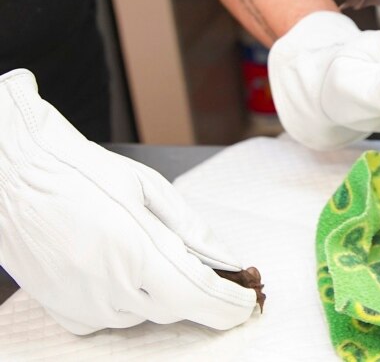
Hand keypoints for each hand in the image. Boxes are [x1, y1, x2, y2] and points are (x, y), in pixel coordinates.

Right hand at [0, 69, 256, 334]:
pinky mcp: (65, 311)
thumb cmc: (80, 172)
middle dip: (198, 293)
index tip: (246, 302)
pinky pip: (113, 318)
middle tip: (211, 272)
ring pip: (145, 315)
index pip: (198, 296)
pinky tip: (118, 269)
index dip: (229, 305)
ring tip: (145, 252)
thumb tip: (226, 257)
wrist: (15, 175)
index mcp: (136, 250)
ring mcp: (84, 304)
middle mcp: (110, 286)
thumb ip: (192, 230)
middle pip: (176, 307)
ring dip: (160, 292)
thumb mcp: (148, 188)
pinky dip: (129, 299)